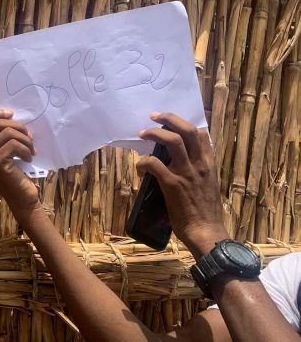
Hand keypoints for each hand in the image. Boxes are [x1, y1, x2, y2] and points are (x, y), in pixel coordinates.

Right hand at [0, 109, 38, 216]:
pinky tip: (29, 159)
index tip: (12, 114)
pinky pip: (13, 144)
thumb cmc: (17, 175)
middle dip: (18, 126)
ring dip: (25, 140)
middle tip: (30, 137)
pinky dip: (26, 150)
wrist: (22, 198)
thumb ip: (4, 137)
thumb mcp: (8, 152)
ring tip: (32, 150)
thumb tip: (12, 116)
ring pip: (7, 133)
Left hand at [137, 112, 227, 258]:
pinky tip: (139, 167)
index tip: (172, 122)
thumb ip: (198, 172)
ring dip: (155, 133)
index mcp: (209, 165)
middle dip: (169, 118)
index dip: (186, 124)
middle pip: (187, 130)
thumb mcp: (208, 186)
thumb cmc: (205, 214)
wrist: (206, 233)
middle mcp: (200, 165)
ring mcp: (186, 173)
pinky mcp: (173, 184)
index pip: (202, 134)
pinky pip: (154, 164)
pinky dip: (143, 162)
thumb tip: (179, 164)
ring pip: (172, 141)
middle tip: (155, 116)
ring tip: (143, 133)